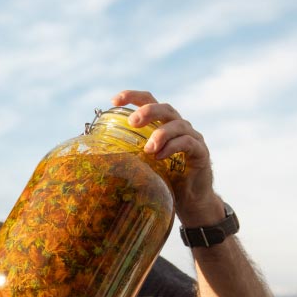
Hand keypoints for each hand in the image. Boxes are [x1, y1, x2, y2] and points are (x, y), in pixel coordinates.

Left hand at [111, 89, 225, 225]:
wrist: (189, 200)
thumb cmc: (163, 178)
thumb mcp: (142, 163)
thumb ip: (128, 152)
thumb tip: (95, 152)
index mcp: (162, 123)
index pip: (149, 101)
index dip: (132, 96)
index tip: (114, 101)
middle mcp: (178, 126)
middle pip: (165, 108)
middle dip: (148, 111)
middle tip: (132, 122)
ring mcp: (192, 137)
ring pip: (177, 125)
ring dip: (160, 134)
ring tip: (147, 149)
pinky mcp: (201, 152)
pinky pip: (187, 143)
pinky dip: (172, 148)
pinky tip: (160, 157)